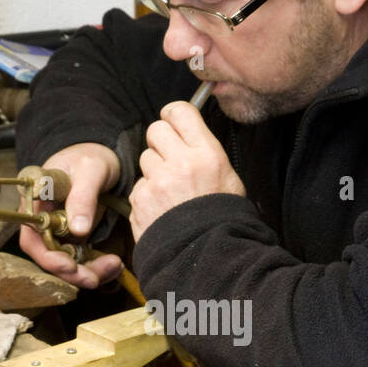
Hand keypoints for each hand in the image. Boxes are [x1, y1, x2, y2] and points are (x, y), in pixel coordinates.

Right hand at [19, 143, 123, 289]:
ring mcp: (58, 231)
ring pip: (67, 263)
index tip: (70, 266)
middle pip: (49, 256)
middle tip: (96, 277)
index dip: (48, 257)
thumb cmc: (90, 156)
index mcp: (36, 202)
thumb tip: (78, 230)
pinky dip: (96, 267)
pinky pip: (82, 259)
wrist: (102, 156)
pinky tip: (114, 265)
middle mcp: (43, 221)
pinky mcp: (75, 237)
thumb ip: (82, 197)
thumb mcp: (90, 170)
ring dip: (88, 272)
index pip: (31, 238)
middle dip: (72, 272)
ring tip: (114, 267)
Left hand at [130, 101, 245, 241]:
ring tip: (170, 191)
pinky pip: (138, 186)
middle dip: (160, 142)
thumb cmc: (223, 218)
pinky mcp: (141, 200)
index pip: (180, 111)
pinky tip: (162, 209)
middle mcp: (180, 163)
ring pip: (145, 158)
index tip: (173, 123)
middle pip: (155, 130)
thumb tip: (189, 133)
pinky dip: (147, 195)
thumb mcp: (229, 178)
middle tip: (169, 157)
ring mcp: (157, 182)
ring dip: (154, 170)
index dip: (173, 115)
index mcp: (206, 153)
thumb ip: (206, 152)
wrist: (209, 255)